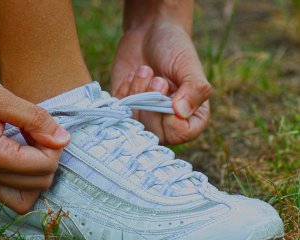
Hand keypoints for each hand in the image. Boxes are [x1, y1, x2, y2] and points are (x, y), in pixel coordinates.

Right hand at [0, 55, 69, 189]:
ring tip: (29, 139)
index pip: (44, 167)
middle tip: (37, 130)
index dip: (54, 145)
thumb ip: (35, 119)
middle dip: (48, 156)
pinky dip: (26, 173)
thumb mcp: (1, 97)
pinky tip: (22, 147)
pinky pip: (13, 189)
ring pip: (29, 192)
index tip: (44, 125)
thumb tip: (64, 140)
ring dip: (39, 167)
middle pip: (41, 183)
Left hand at [112, 20, 211, 144]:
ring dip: (138, 93)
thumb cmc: (174, 48)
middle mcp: (168, 122)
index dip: (171, 117)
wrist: (149, 32)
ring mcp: (145, 117)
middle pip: (155, 133)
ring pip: (134, 122)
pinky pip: (118, 112)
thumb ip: (193, 90)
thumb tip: (181, 113)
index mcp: (191, 116)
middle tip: (157, 79)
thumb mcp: (188, 66)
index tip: (168, 92)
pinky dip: (123, 92)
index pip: (181, 134)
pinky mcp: (125, 108)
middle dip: (151, 103)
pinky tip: (132, 75)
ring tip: (145, 71)